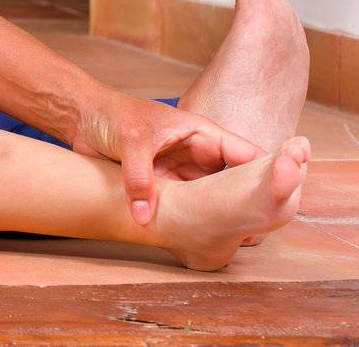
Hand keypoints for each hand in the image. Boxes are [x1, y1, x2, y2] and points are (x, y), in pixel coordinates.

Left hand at [72, 92, 262, 224]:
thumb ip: (139, 178)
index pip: (246, 156)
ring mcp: (182, 170)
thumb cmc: (113, 116)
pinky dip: (191, 220)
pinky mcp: (164, 184)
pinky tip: (198, 238)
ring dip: (217, 216)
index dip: (266, 178)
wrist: (82, 118)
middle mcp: (198, 154)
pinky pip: (185, 205)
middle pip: (234, 183)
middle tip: (253, 235)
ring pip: (211, 198)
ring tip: (232, 242)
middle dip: (244, 205)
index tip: (277, 206)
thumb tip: (144, 217)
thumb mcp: (131, 142)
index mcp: (202, 134)